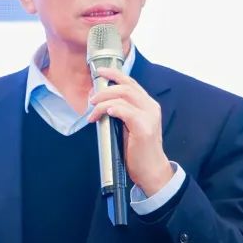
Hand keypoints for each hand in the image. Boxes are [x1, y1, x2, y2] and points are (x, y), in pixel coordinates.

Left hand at [87, 67, 173, 195]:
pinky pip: (125, 111)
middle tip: (91, 97)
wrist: (151, 170)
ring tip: (93, 109)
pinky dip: (113, 109)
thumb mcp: (130, 126)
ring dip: (104, 100)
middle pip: (126, 86)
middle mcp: (151, 107)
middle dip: (105, 88)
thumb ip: (121, 113)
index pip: (131, 83)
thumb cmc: (138, 151)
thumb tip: (101, 103)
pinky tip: (105, 112)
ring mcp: (149, 116)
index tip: (99, 72)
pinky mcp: (144, 128)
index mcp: (148, 105)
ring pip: (124, 96)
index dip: (114, 75)